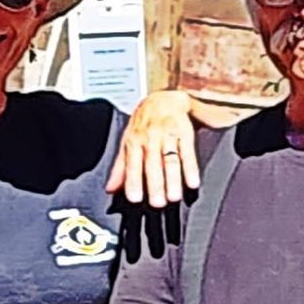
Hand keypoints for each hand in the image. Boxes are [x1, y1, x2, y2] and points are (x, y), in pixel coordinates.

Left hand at [107, 89, 199, 208]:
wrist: (164, 99)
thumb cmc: (144, 124)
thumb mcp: (128, 141)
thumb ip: (120, 167)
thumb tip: (110, 188)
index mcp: (134, 141)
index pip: (133, 164)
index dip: (133, 181)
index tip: (135, 198)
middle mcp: (150, 138)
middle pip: (153, 164)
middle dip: (155, 184)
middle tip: (157, 203)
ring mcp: (168, 135)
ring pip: (170, 159)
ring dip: (173, 179)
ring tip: (174, 197)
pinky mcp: (185, 133)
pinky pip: (188, 152)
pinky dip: (191, 168)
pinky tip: (192, 182)